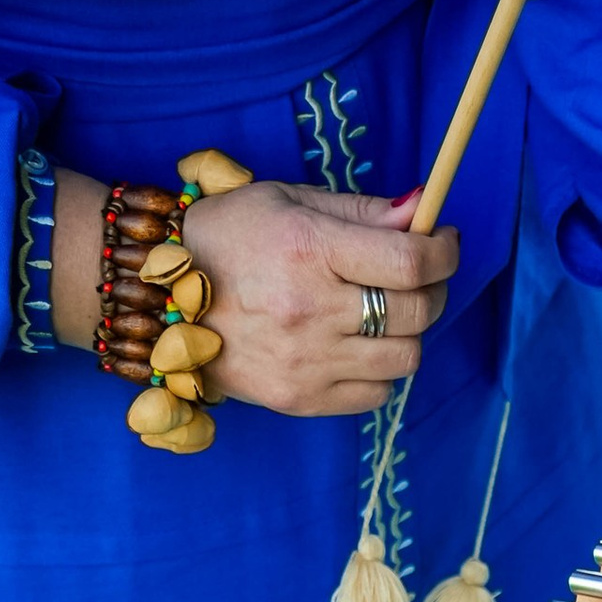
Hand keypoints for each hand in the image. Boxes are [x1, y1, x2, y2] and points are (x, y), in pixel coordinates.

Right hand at [177, 181, 456, 414]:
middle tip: (417, 276)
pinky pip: (376, 394)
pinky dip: (381, 371)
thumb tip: (422, 210)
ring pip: (406, 358)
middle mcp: (310, 309)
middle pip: (416, 311)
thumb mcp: (288, 201)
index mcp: (308, 248)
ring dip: (408, 332)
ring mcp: (305, 362)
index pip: (410, 262)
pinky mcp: (299, 399)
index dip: (444, 252)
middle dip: (432, 289)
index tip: (443, 243)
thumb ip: (361, 211)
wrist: (158, 297)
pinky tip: (358, 346)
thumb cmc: (228, 237)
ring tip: (384, 312)